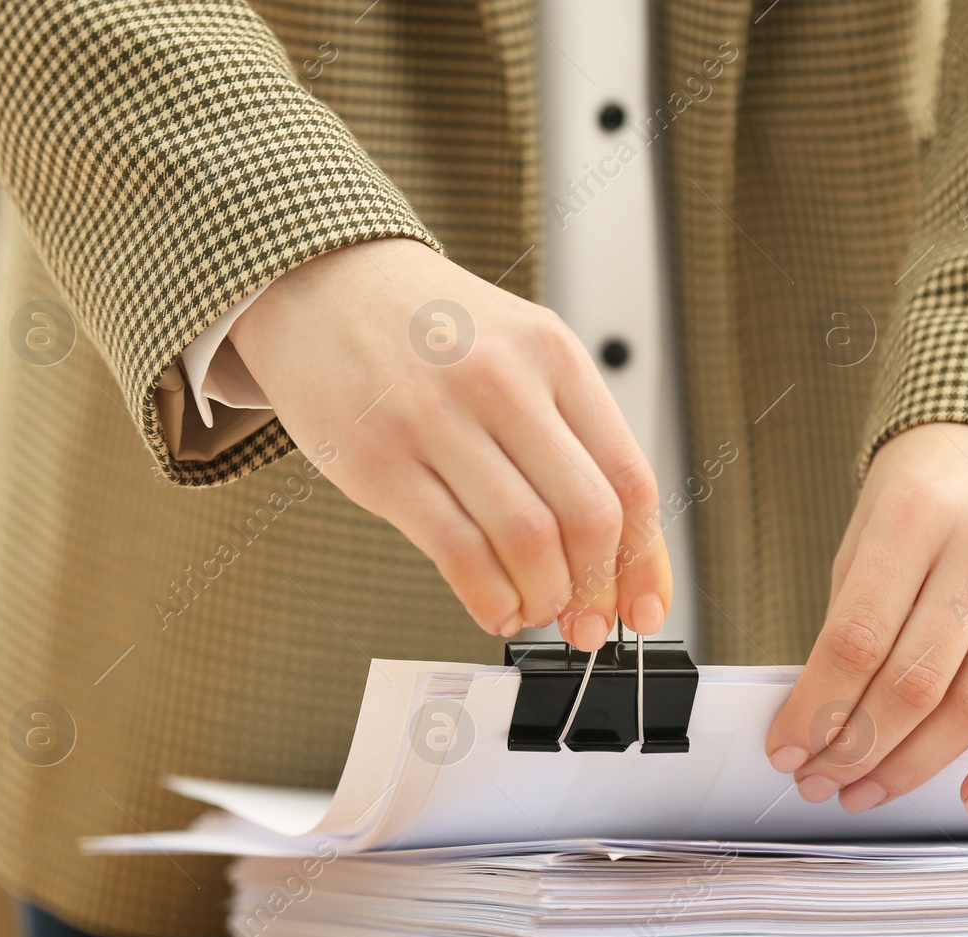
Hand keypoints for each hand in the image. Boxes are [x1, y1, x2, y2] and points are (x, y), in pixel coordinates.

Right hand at [230, 237, 669, 649]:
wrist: (322, 283)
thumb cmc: (429, 330)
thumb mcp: (519, 350)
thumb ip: (566, 433)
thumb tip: (611, 550)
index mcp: (554, 356)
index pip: (629, 478)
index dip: (644, 561)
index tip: (643, 606)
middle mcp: (503, 382)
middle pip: (588, 516)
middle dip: (597, 590)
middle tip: (588, 622)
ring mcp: (438, 421)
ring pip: (527, 540)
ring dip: (543, 598)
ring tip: (535, 609)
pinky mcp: (381, 461)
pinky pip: (457, 550)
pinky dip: (488, 598)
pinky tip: (493, 609)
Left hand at [764, 423, 967, 816]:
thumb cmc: (933, 489)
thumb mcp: (872, 525)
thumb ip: (853, 612)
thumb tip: (821, 715)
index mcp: (917, 514)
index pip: (857, 638)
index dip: (816, 708)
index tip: (786, 750)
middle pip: (916, 682)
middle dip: (856, 749)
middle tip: (820, 782)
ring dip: (916, 766)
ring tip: (867, 790)